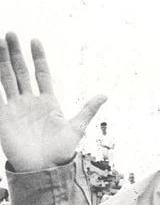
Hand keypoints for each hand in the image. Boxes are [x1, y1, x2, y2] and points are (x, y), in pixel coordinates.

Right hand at [0, 33, 105, 171]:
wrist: (43, 170)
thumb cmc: (60, 152)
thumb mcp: (76, 128)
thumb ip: (88, 110)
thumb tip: (105, 94)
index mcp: (48, 102)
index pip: (41, 74)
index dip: (38, 57)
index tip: (35, 40)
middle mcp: (29, 102)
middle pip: (21, 72)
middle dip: (15, 53)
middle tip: (11, 34)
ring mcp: (15, 109)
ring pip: (6, 79)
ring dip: (1, 62)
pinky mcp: (3, 119)